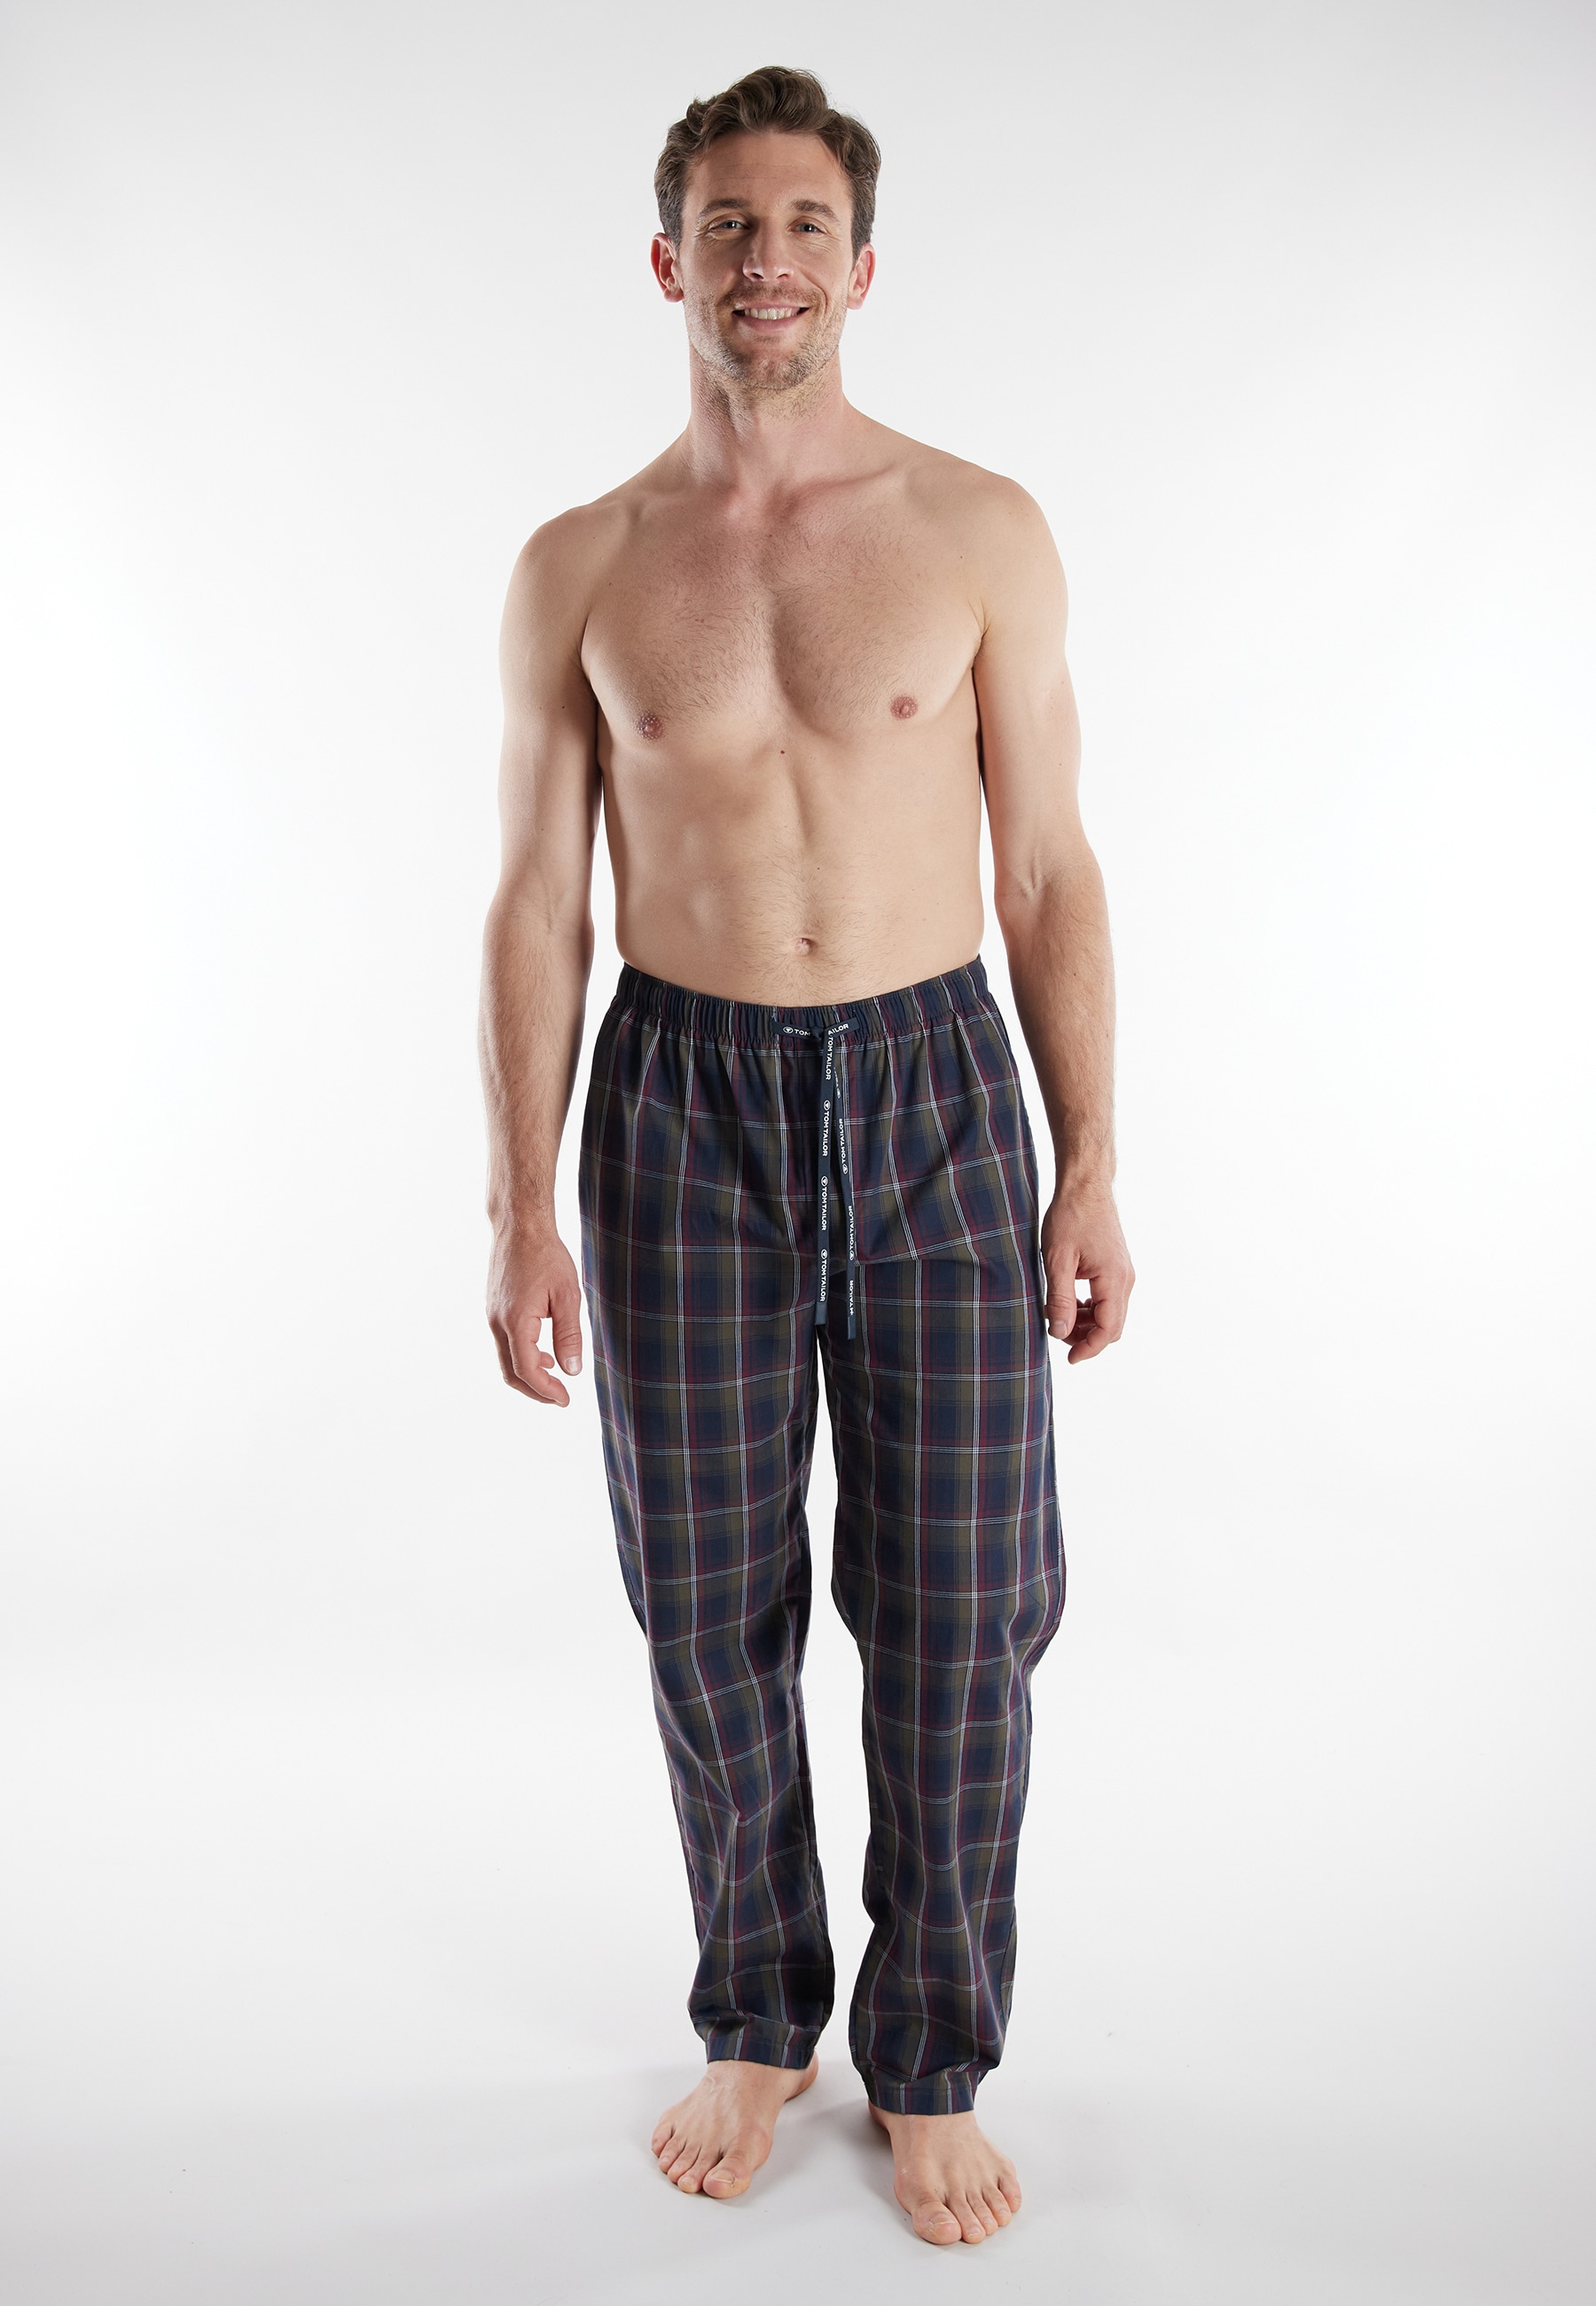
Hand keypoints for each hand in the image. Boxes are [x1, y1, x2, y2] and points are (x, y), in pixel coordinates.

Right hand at [487, 1224, 583, 1405]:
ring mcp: (492, 1315)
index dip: (546, 1391)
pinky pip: (504, 1343)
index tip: (565, 1400)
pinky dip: (521, 1355)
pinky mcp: (493, 1309)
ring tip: (555, 1374)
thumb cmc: (546, 1255)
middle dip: (535, 1390)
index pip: (527, 1370)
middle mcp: (497, 1322)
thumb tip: (572, 1370)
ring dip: (529, 1372)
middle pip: (510, 1372)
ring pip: (505, 1359)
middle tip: (560, 1396)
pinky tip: (543, 1350)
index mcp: (516, 1321)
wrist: (519, 1225)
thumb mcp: (567, 1296)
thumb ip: (569, 1335)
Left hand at [1040, 1182, 1133, 1363]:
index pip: (1108, 1330)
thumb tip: (1060, 1333)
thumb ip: (1060, 1300)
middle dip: (1085, 1337)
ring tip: (1057, 1315)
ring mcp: (1123, 1273)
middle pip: (1112, 1326)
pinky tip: (1068, 1301)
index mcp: (1114, 1280)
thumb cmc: (1071, 1216)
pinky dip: (1090, 1308)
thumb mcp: (1058, 1260)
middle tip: (1056, 1332)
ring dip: (1086, 1323)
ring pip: (1110, 1314)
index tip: (1068, 1359)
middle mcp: (1125, 1280)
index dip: (1088, 1349)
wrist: (1085, 1185)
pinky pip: (1108, 1299)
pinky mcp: (1116, 1267)